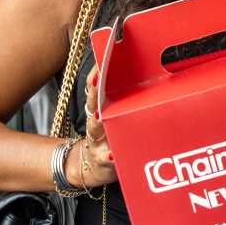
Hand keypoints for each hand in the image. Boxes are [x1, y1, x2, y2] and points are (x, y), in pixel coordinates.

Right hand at [69, 64, 116, 188]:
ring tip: (100, 114)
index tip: (101, 58)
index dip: (97, 73)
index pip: (96, 87)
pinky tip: (111, 155)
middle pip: (93, 104)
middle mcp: (96, 123)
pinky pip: (105, 159)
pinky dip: (107, 157)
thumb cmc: (107, 136)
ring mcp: (97, 142)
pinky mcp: (102, 162)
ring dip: (97, 121)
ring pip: (96, 129)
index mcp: (99, 109)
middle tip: (97, 77)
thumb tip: (133, 67)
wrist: (92, 166)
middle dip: (94, 90)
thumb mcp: (111, 117)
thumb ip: (117, 97)